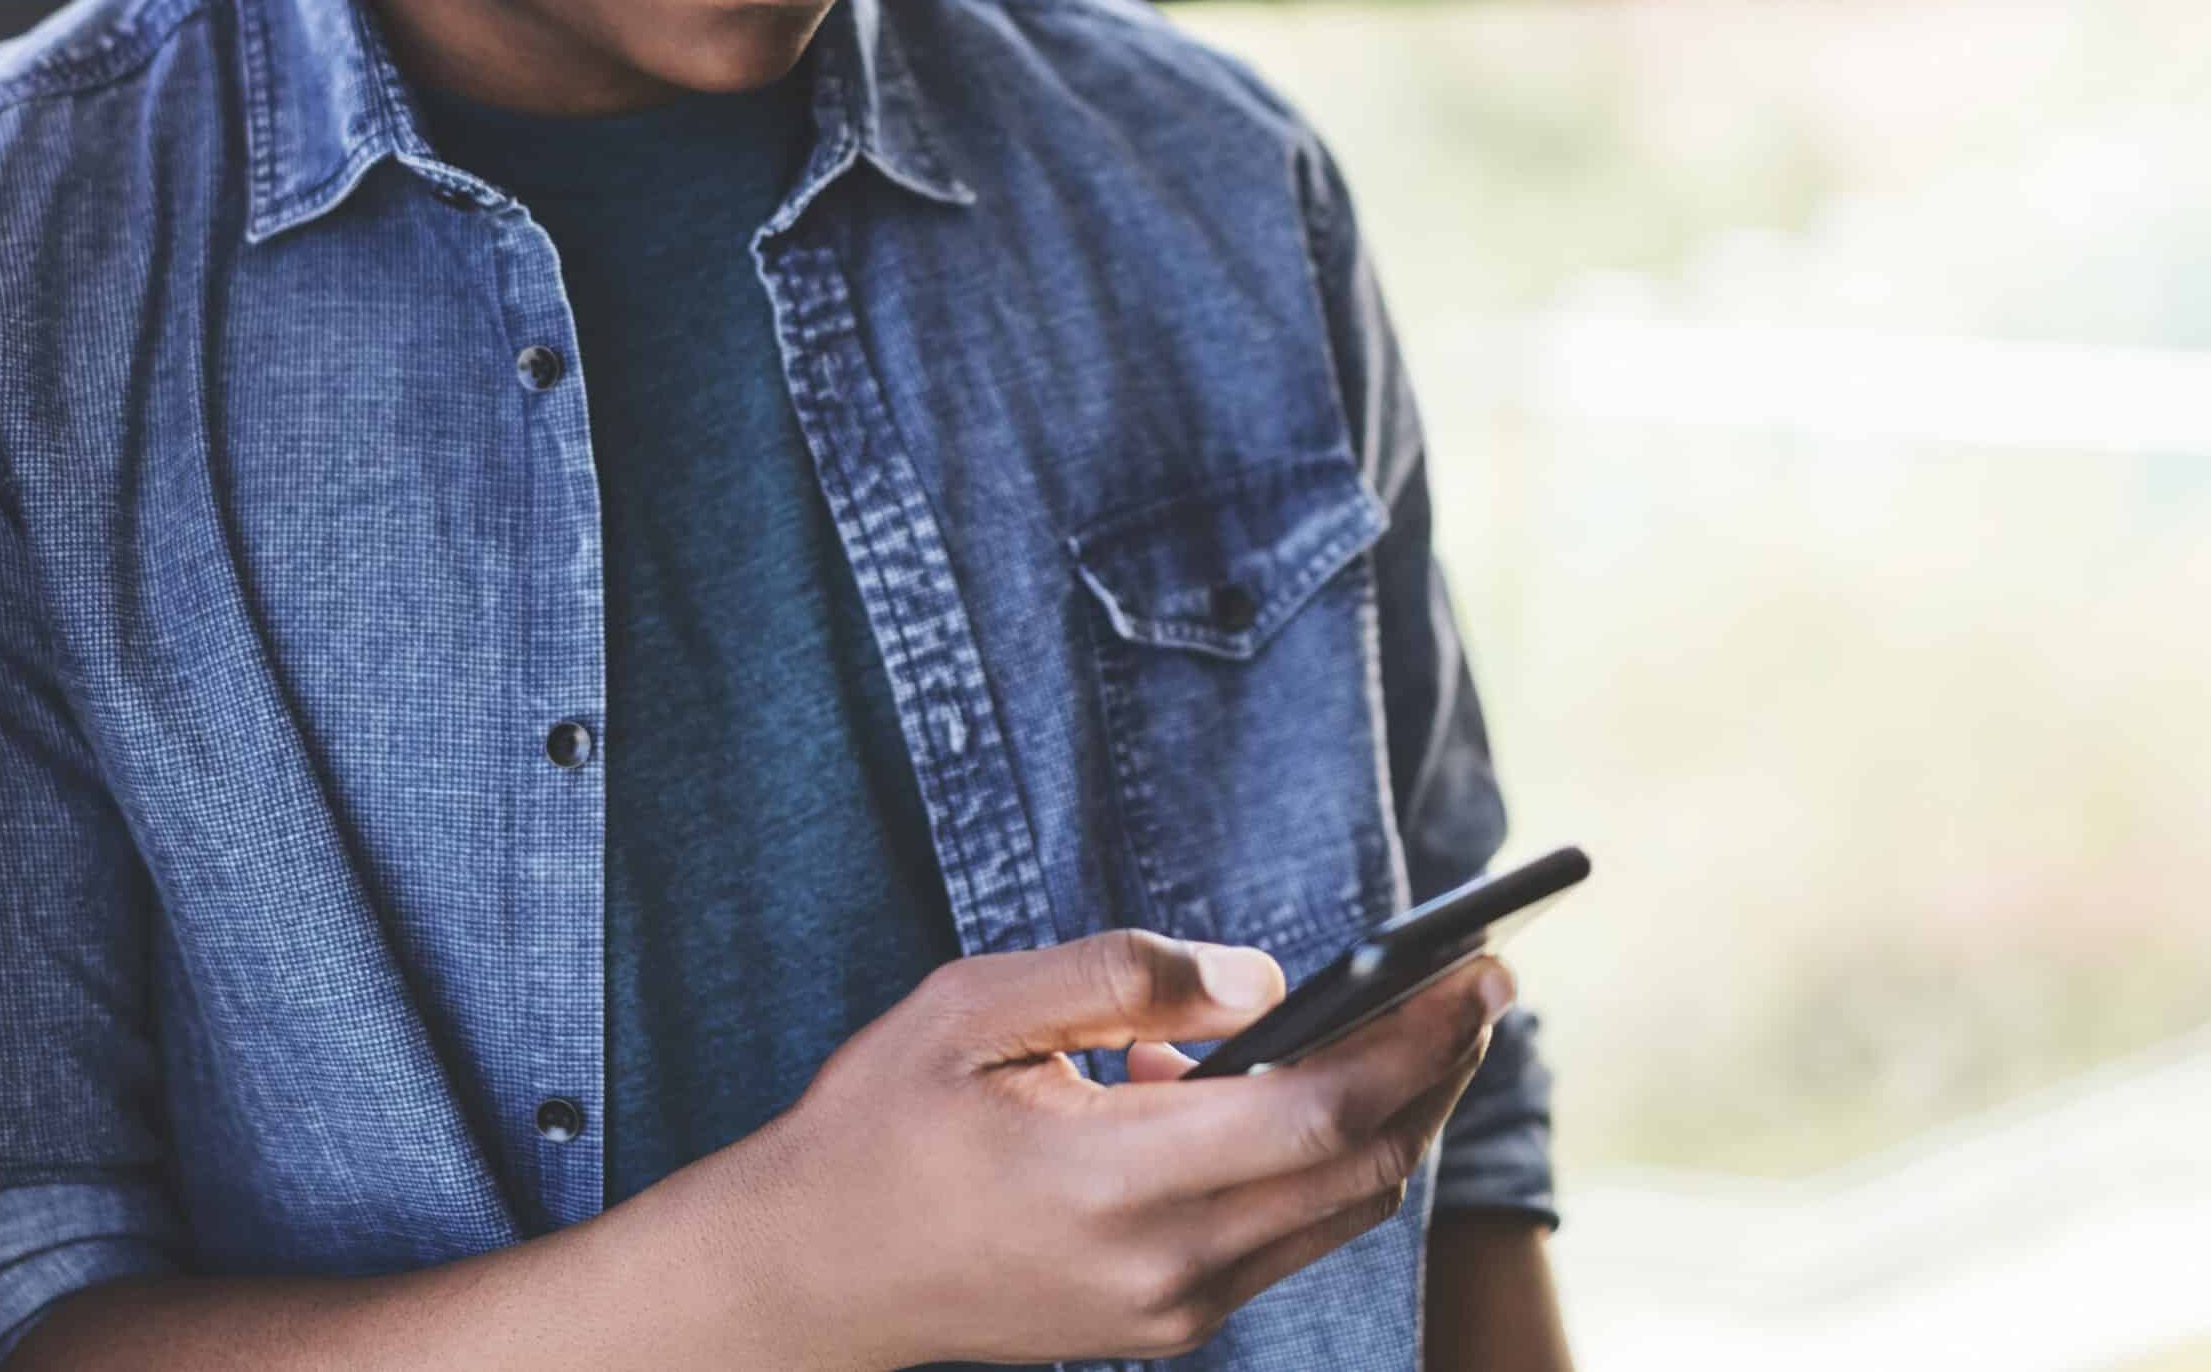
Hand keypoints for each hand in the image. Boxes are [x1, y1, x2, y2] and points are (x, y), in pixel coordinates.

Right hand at [741, 927, 1515, 1368]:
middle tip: (1480, 985)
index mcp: (1117, 1178)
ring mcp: (1173, 1307)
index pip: (1323, 1110)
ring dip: (1394, 1117)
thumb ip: (1118, 979)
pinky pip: (1286, 1235)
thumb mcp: (973, 1007)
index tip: (1478, 970)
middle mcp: (1167, 1264)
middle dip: (1436, 1072)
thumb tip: (1263, 978)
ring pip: (1338, 1209)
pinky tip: (1278, 1085)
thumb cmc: (881, 1120)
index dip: (1418, 1039)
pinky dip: (1321, 1158)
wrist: (813, 1274)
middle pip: (1361, 1168)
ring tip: (1412, 1024)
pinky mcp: (1166, 1322)